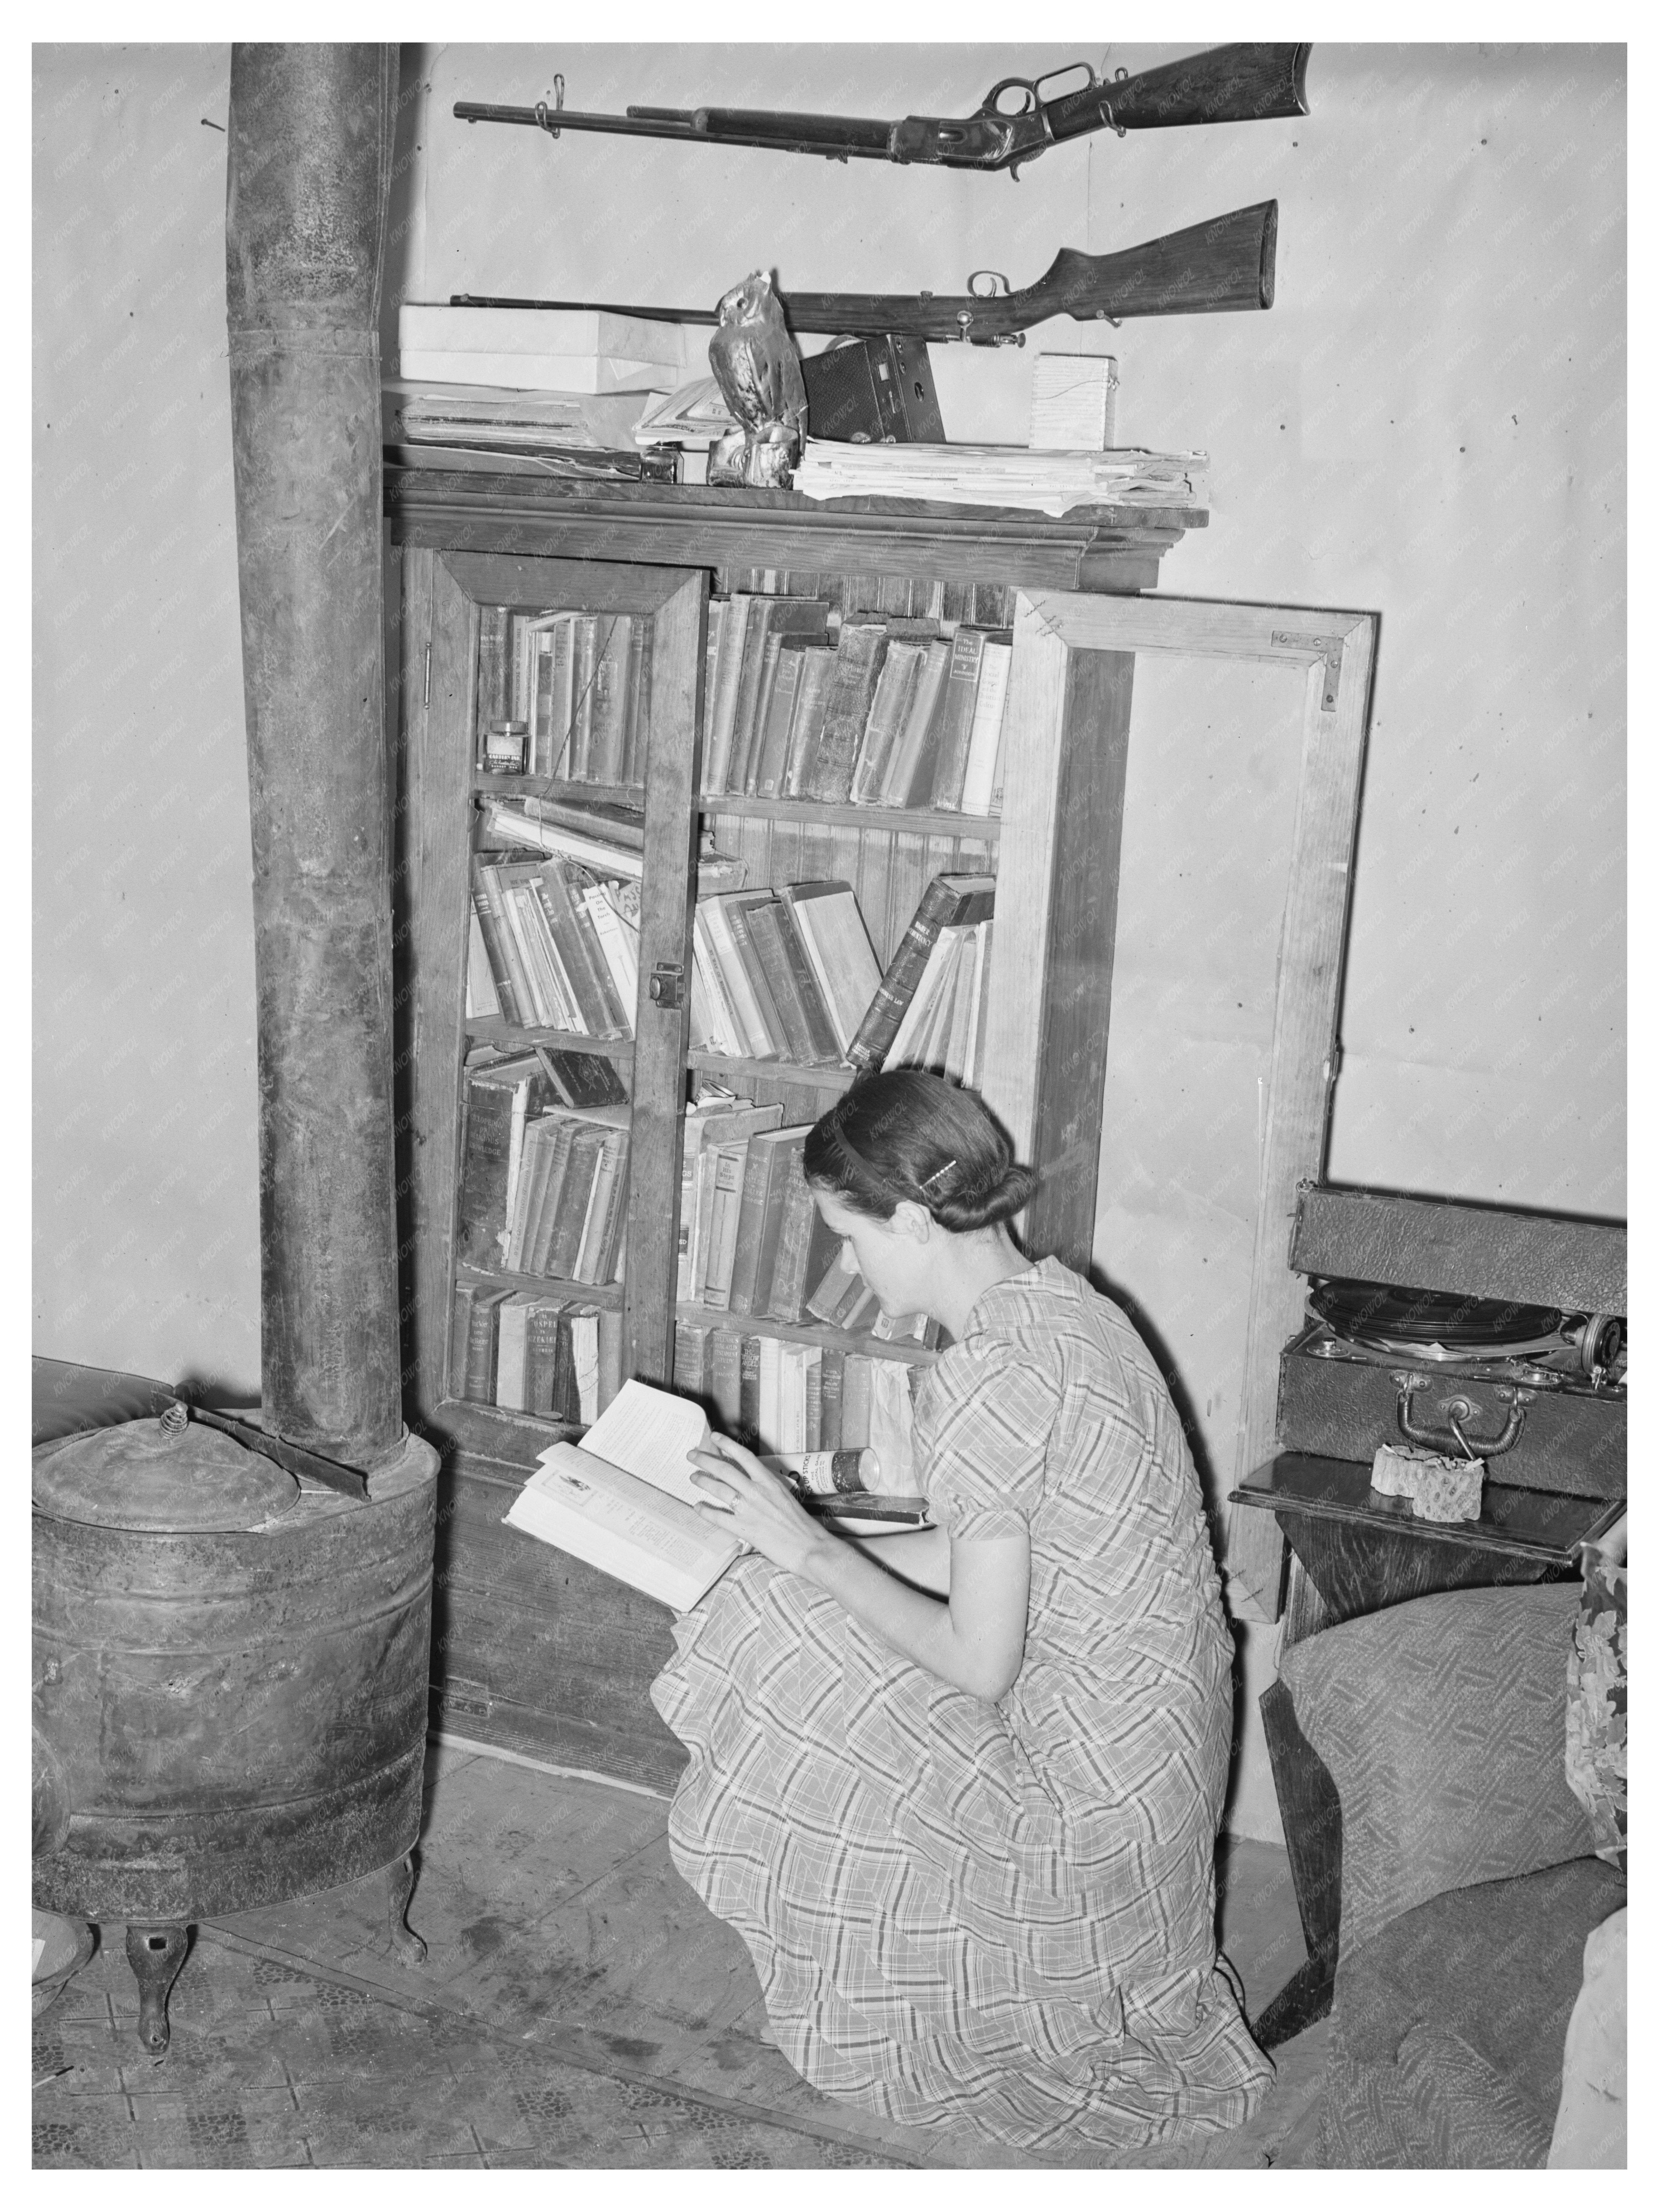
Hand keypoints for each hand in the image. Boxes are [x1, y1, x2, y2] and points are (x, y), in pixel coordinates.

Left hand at [687, 1436, 824, 1577]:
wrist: (809, 1547)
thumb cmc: (801, 1525)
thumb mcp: (786, 1497)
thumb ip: (768, 1489)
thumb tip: (752, 1484)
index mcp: (770, 1482)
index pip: (744, 1456)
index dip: (727, 1444)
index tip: (715, 1437)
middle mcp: (757, 1492)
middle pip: (725, 1470)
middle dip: (705, 1460)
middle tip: (692, 1455)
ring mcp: (749, 1510)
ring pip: (719, 1489)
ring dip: (703, 1481)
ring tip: (693, 1477)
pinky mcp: (744, 1528)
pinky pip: (718, 1517)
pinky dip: (705, 1511)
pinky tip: (698, 1507)